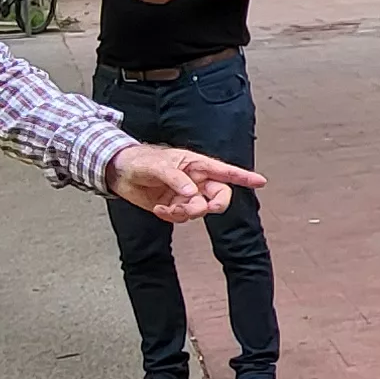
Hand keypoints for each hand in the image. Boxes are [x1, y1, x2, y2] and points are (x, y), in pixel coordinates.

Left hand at [109, 143, 265, 221]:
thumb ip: (176, 178)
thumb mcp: (157, 165)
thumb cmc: (140, 160)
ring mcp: (185, 195)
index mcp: (195, 164)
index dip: (243, 177)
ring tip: (168, 208)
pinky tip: (160, 210)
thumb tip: (192, 193)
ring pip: (200, 210)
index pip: (224, 171)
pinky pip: (182, 218)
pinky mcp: (174, 207)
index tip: (260, 182)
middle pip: (218, 196)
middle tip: (207, 209)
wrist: (119, 173)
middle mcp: (194, 180)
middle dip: (215, 205)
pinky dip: (172, 217)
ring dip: (186, 213)